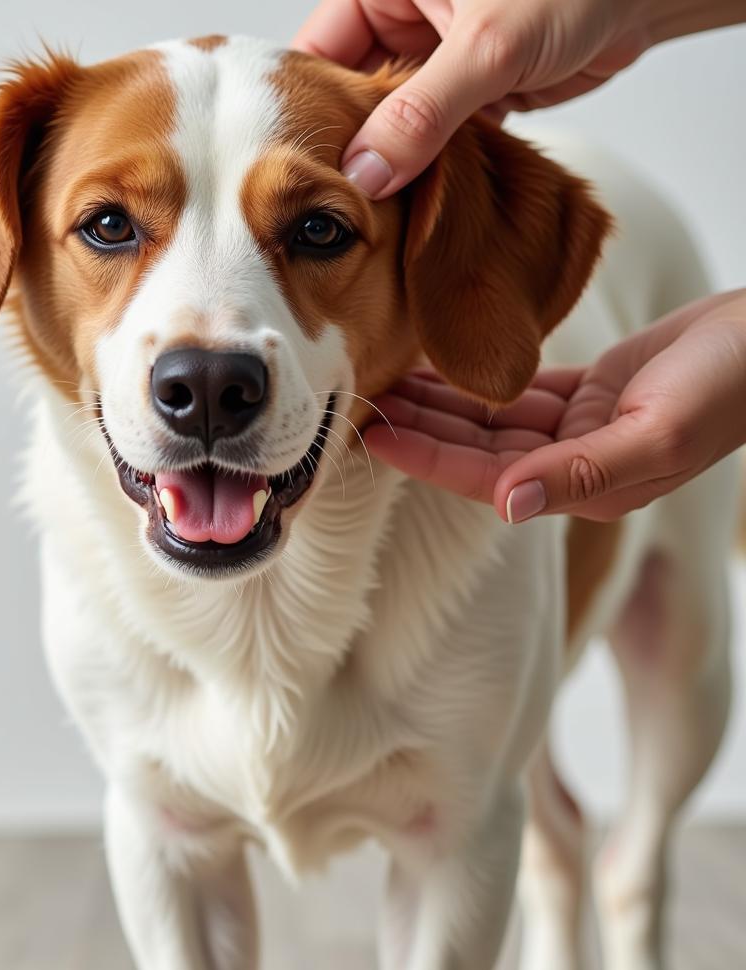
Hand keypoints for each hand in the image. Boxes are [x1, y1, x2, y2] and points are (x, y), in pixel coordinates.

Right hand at [292, 0, 743, 198]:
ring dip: (392, 166)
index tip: (298, 171)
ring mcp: (432, 63)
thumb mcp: (488, 46)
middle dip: (349, 149)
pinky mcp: (466, 94)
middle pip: (347, 98)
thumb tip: (366, 175)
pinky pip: (430, 139)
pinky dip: (429, 171)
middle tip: (339, 208)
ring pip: (390, 125)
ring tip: (375, 217)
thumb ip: (423, 113)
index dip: (303, 113)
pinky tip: (419, 205)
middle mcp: (401, 23)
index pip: (316, 56)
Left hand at [364, 290, 745, 521]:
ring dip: (441, 401)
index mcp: (583, 487)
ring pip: (490, 419)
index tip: (372, 434)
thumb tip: (506, 505)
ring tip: (388, 377)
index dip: (424, 457)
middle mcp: (572, 465)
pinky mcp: (588, 395)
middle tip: (360, 401)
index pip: (483, 477)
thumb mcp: (657, 435)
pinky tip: (439, 363)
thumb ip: (581, 475)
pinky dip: (478, 380)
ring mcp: (578, 430)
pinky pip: (517, 391)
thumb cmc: (727, 388)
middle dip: (420, 428)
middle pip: (476, 450)